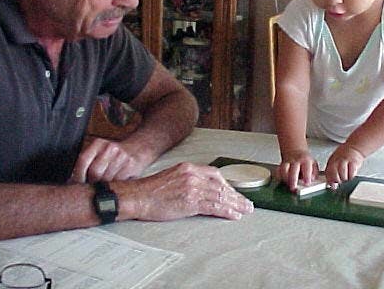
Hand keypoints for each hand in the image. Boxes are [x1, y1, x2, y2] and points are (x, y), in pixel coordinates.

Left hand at [69, 137, 145, 182]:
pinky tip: (116, 185)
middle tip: (92, 188)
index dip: (78, 176)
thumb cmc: (117, 154)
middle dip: (92, 183)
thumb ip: (88, 163)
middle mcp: (110, 148)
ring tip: (105, 187)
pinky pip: (119, 182)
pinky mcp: (131, 165)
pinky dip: (116, 186)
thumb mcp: (101, 151)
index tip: (76, 184)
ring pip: (107, 179)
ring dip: (104, 187)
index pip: (83, 160)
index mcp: (98, 143)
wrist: (140, 147)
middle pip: (94, 172)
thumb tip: (71, 181)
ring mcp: (121, 156)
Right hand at [118, 162, 253, 220]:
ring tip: (245, 210)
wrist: (137, 197)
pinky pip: (213, 207)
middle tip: (246, 203)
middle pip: (221, 186)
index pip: (215, 174)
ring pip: (220, 196)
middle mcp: (192, 175)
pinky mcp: (190, 202)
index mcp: (188, 168)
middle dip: (235, 195)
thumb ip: (187, 180)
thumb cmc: (150, 190)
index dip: (227, 184)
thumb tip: (200, 190)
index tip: (234, 193)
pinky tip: (233, 215)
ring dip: (235, 205)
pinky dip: (226, 211)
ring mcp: (192, 188)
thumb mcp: (171, 177)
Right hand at [278, 150, 318, 191]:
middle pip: (293, 169)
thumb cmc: (304, 159)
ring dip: (285, 178)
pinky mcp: (281, 165)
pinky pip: (278, 170)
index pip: (306, 168)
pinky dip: (279, 176)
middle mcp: (296, 161)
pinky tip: (281, 180)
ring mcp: (287, 162)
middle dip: (293, 179)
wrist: (295, 149)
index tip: (307, 183)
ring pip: (284, 169)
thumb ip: (314, 173)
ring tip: (288, 185)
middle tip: (294, 188)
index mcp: (305, 160)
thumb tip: (312, 179)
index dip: (307, 176)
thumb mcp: (313, 163)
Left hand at [324, 144, 364, 188]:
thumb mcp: (334, 160)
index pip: (328, 173)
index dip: (330, 181)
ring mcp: (346, 161)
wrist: (354, 148)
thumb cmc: (343, 155)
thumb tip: (329, 183)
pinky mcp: (354, 162)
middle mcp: (338, 161)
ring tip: (346, 177)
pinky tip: (351, 174)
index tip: (332, 185)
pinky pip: (352, 174)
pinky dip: (351, 176)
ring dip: (344, 179)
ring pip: (343, 176)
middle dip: (337, 181)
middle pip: (335, 175)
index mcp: (331, 161)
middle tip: (339, 181)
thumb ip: (331, 171)